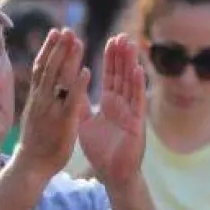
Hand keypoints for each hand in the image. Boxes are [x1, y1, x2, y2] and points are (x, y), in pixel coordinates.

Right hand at [13, 29, 89, 179]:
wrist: (31, 165)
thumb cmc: (35, 144)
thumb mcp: (34, 116)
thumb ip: (40, 101)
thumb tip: (42, 88)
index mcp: (36, 98)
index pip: (41, 67)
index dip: (48, 49)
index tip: (55, 33)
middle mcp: (41, 99)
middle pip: (49, 67)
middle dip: (58, 47)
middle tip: (66, 29)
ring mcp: (51, 109)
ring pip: (59, 78)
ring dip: (68, 58)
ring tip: (77, 41)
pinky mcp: (63, 121)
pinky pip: (72, 99)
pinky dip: (78, 84)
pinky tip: (87, 70)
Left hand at [78, 35, 146, 188]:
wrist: (113, 175)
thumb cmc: (101, 151)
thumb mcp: (85, 124)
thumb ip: (80, 105)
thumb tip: (71, 89)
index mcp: (110, 104)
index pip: (110, 76)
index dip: (110, 59)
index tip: (110, 40)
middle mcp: (122, 105)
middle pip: (122, 75)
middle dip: (122, 56)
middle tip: (122, 35)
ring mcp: (131, 113)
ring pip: (131, 84)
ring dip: (131, 64)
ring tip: (131, 45)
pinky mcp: (137, 124)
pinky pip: (137, 102)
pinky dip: (138, 86)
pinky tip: (138, 70)